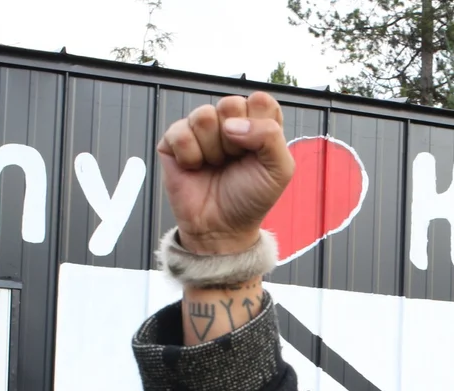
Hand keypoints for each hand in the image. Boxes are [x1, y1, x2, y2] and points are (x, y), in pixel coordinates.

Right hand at [157, 92, 294, 254]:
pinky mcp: (174, 141)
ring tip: (215, 166)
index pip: (260, 100)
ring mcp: (200, 130)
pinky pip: (180, 132)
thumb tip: (232, 124)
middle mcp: (229, 123)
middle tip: (235, 160)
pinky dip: (190, 156)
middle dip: (235, 139)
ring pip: (204, 116)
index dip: (259, 124)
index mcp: (257, 124)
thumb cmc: (251, 198)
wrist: (222, 228)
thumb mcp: (279, 170)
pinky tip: (195, 168)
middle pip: (230, 103)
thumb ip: (271, 137)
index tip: (258, 151)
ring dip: (213, 149)